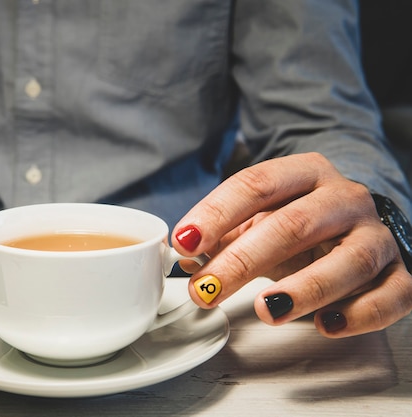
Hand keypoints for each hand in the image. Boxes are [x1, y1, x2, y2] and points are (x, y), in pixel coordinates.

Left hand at [172, 152, 411, 337]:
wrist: (357, 221)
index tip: (183, 242)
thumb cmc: (298, 221)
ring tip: (265, 309)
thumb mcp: (258, 217)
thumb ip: (221, 235)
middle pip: (294, 224)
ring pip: (348, 261)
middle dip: (243, 260)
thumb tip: (185, 258)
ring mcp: (375, 235)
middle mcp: (345, 198)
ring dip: (305, 289)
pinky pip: (391, 295)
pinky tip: (325, 325)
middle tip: (206, 290)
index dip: (216, 213)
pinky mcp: (399, 273)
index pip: (256, 184)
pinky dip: (359, 315)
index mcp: (304, 173)